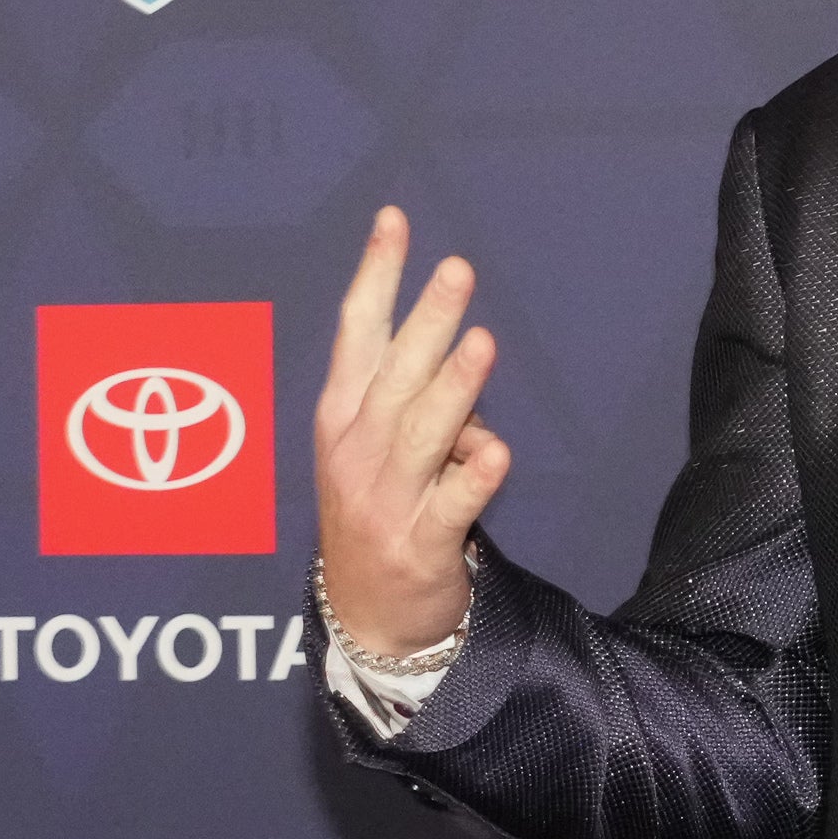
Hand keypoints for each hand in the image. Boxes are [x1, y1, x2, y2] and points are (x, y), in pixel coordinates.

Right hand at [312, 206, 510, 655]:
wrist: (368, 617)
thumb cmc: (380, 510)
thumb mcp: (378, 449)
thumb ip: (419, 403)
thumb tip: (465, 381)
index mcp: (342, 416)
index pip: (357, 333)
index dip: (376, 277)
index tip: (394, 221)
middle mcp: (357, 451)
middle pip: (395, 375)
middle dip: (425, 320)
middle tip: (456, 268)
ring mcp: (385, 500)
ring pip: (421, 434)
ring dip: (452, 389)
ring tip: (480, 343)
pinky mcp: (419, 545)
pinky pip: (451, 506)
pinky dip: (472, 479)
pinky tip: (495, 452)